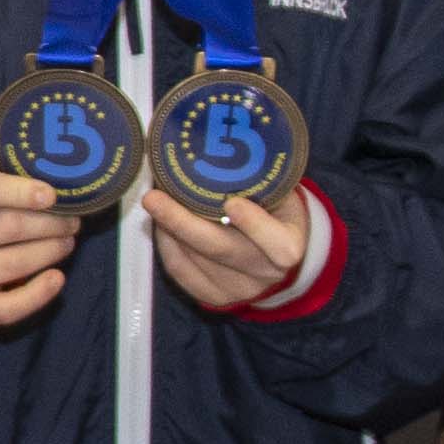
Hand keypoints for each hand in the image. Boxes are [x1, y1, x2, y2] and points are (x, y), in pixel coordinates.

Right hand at [0, 169, 82, 332]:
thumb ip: (2, 182)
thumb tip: (53, 180)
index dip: (18, 191)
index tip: (51, 195)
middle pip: (7, 227)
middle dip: (49, 223)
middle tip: (71, 220)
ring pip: (12, 264)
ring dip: (49, 251)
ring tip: (66, 242)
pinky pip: (8, 307)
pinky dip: (39, 293)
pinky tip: (57, 278)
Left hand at [138, 185, 309, 313]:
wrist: (279, 252)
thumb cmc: (276, 212)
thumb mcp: (282, 194)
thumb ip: (259, 180)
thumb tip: (213, 145)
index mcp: (289, 246)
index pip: (278, 245)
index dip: (255, 226)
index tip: (231, 203)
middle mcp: (265, 274)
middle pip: (221, 251)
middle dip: (183, 223)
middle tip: (154, 198)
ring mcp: (239, 290)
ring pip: (195, 261)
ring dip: (169, 230)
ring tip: (155, 202)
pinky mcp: (215, 298)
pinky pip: (182, 272)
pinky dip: (167, 247)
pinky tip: (161, 225)